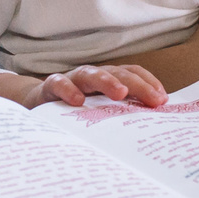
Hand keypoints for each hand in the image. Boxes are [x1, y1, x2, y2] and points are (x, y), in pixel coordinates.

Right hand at [38, 64, 164, 106]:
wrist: (35, 105)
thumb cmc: (73, 110)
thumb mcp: (99, 110)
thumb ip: (120, 112)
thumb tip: (151, 125)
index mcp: (107, 79)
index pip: (132, 73)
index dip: (149, 82)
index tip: (163, 100)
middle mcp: (93, 75)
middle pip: (118, 72)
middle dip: (137, 84)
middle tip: (153, 99)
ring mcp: (72, 79)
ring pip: (91, 74)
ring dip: (107, 81)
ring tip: (120, 93)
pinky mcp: (50, 87)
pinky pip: (59, 83)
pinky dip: (68, 89)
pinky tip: (77, 101)